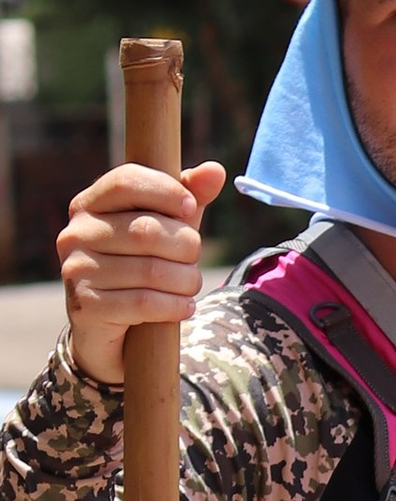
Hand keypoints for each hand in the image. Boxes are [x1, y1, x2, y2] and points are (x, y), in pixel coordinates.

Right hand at [60, 159, 227, 386]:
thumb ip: (188, 199)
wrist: (111, 330)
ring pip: (150, 270)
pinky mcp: (86, 306)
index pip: (126, 181)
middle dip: (186, 246)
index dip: (166, 191)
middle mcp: (75, 233)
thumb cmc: (141, 267)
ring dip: (186, 280)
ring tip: (191, 285)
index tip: (191, 209)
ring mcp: (76, 269)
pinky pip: (144, 303)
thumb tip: (215, 170)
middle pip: (147, 230)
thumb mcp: (165, 230)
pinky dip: (174, 306)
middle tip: (194, 260)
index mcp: (89, 204)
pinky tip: (185, 307)